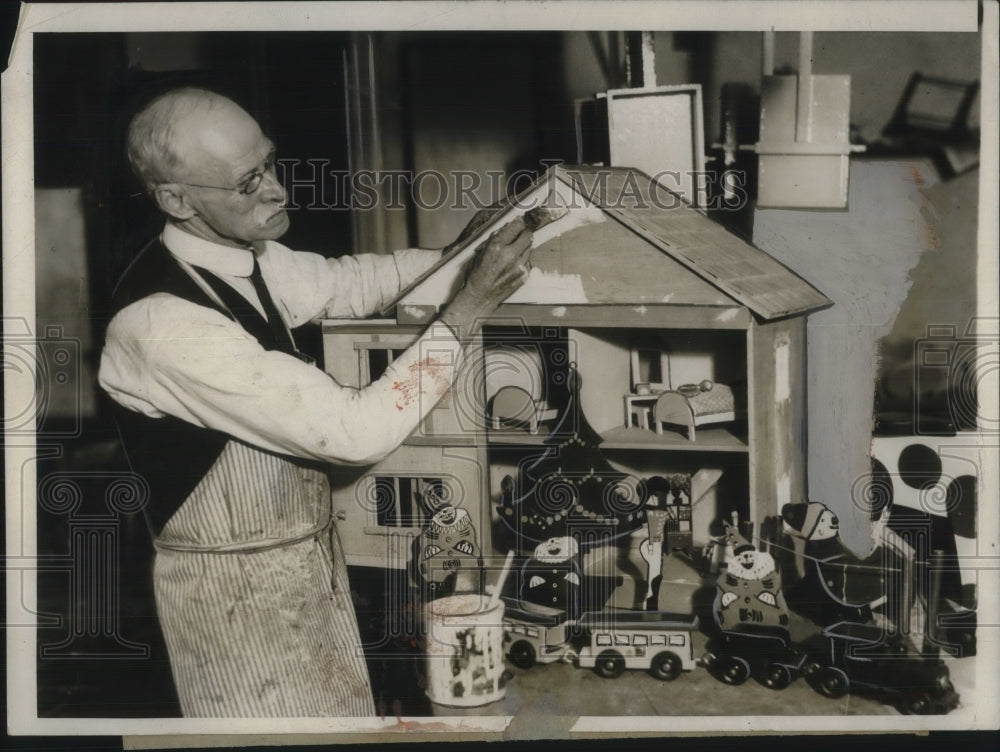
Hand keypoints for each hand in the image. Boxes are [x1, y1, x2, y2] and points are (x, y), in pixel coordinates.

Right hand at [440, 218, 531, 340]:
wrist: (478, 298)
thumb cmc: (475, 277)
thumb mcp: (479, 253)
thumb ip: (493, 241)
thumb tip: (504, 230)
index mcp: (496, 246)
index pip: (516, 226)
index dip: (518, 223)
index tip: (519, 222)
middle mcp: (510, 255)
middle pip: (528, 236)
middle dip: (525, 233)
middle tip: (521, 234)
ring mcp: (519, 266)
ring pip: (529, 249)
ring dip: (523, 247)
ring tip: (514, 251)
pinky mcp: (523, 276)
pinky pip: (527, 262)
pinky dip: (522, 261)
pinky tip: (512, 265)